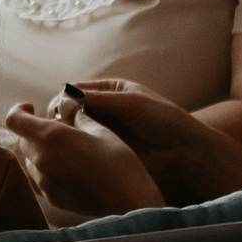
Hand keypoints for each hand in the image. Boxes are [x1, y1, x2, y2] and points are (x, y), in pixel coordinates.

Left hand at [2, 103, 163, 220]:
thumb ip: (78, 117)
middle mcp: (41, 159)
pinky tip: (71, 170)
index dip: (19, 111)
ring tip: (66, 152)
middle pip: (22, 140)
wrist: (128, 201)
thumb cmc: (119, 162)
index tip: (31, 108)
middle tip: (58, 131)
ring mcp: (44, 181)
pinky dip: (48, 170)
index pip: (14, 119)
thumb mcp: (100, 130)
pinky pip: (40, 178)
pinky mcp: (51, 197)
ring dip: (40, 152)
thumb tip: (69, 109)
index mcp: (51, 136)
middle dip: (34, 132)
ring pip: (30, 160)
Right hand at [68, 80, 241, 201]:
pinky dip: (75, 147)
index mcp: (112, 90)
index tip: (57, 108)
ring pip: (74, 128)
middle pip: (71, 109)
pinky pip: (84, 146)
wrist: (185, 152)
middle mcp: (105, 109)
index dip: (65, 98)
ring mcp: (104, 130)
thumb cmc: (165, 120)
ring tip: (63, 140)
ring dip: (66, 132)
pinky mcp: (106, 150)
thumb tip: (65, 94)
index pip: (78, 89)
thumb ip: (99, 99)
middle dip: (62, 115)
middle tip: (56, 126)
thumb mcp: (132, 102)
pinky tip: (71, 151)